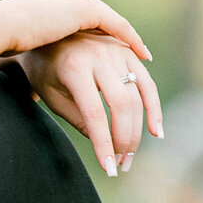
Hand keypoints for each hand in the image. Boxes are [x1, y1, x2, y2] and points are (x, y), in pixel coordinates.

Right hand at [0, 0, 149, 63]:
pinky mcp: (86, 8)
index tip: (109, 47)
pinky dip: (131, 40)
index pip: (82, 10)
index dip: (97, 31)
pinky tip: (142, 55)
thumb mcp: (26, 35)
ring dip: (127, 40)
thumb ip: (39, 39)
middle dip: (115, 36)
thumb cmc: (2, 40)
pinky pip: (117, 26)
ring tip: (141, 58)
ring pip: (110, 20)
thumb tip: (34, 61)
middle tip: (132, 54)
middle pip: (99, 14)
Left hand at [20, 34, 162, 175]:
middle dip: (124, 139)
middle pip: (121, 104)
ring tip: (130, 155)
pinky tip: (156, 131)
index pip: (94, 113)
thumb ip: (79, 119)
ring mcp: (116, 50)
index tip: (109, 168)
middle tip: (122, 164)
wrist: (48, 34)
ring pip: (137, 96)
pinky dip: (153, 107)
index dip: (103, 143)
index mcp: (74, 68)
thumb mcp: (53, 96)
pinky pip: (146, 82)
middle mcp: (98, 56)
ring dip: (139, 130)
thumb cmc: (46, 71)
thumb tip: (105, 146)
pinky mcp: (127, 50)